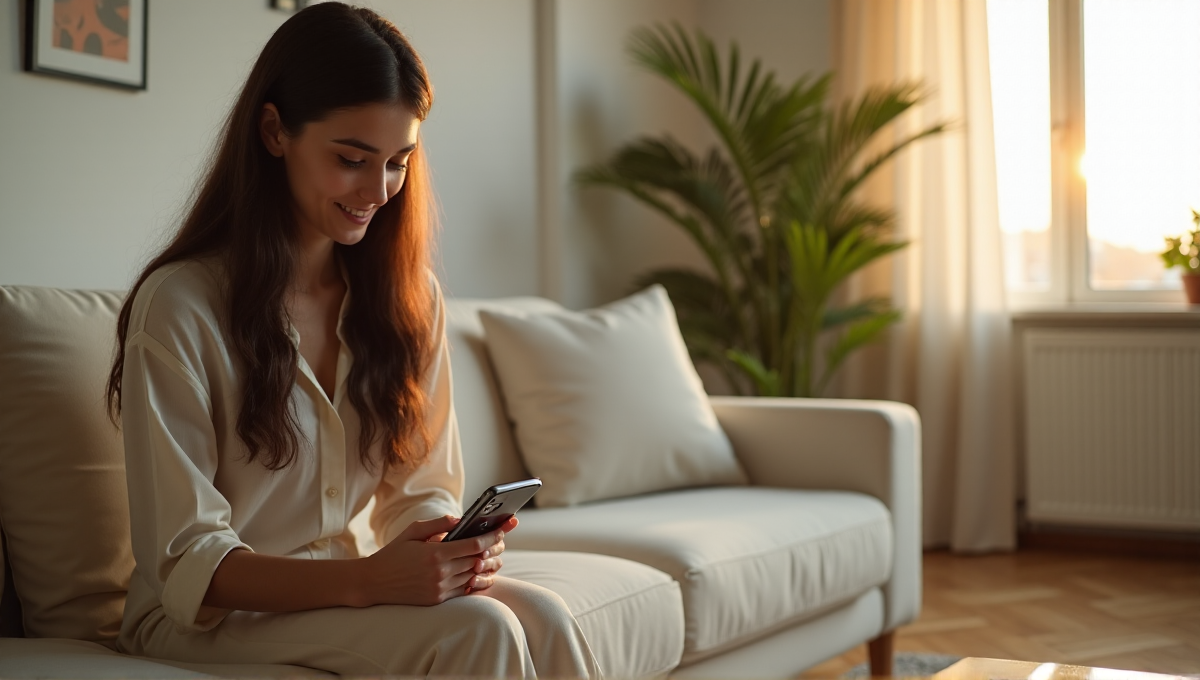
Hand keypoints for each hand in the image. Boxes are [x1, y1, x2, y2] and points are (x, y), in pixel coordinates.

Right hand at [356, 515, 511, 606]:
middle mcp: (440, 573)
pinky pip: (463, 590)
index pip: (473, 545)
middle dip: (491, 550)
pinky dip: (473, 581)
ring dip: (485, 567)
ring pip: (473, 576)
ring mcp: (439, 588)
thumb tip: (460, 520)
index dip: (491, 537)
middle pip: (477, 560)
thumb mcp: (412, 532)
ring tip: (493, 557)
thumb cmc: (393, 553)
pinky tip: (478, 573)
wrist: (374, 582)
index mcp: (435, 553)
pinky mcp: (437, 600)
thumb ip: (438, 524)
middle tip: (501, 542)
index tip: (502, 530)